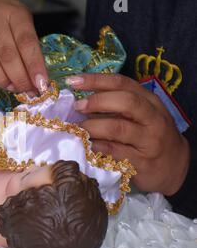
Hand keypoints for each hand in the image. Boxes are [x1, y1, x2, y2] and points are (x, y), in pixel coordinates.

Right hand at [0, 0, 47, 93]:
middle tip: (25, 89)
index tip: (41, 84)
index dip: (35, 66)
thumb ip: (29, 49)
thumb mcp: (21, 23)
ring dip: (1, 80)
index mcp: (13, 13)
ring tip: (10, 86)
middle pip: (7, 55)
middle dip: (19, 78)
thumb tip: (36, 81)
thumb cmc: (2, 18)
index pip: (26, 42)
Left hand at [66, 73, 189, 195]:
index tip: (73, 81)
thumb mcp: (140, 116)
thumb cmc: (149, 136)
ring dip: (92, 127)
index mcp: (149, 101)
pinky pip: (114, 152)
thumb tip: (80, 100)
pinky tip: (86, 145)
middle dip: (97, 101)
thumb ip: (115, 106)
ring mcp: (149, 141)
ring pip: (118, 128)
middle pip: (126, 102)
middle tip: (78, 106)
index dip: (96, 80)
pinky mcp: (142, 162)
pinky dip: (96, 147)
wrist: (176, 167)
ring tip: (77, 129)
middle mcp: (153, 118)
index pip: (122, 83)